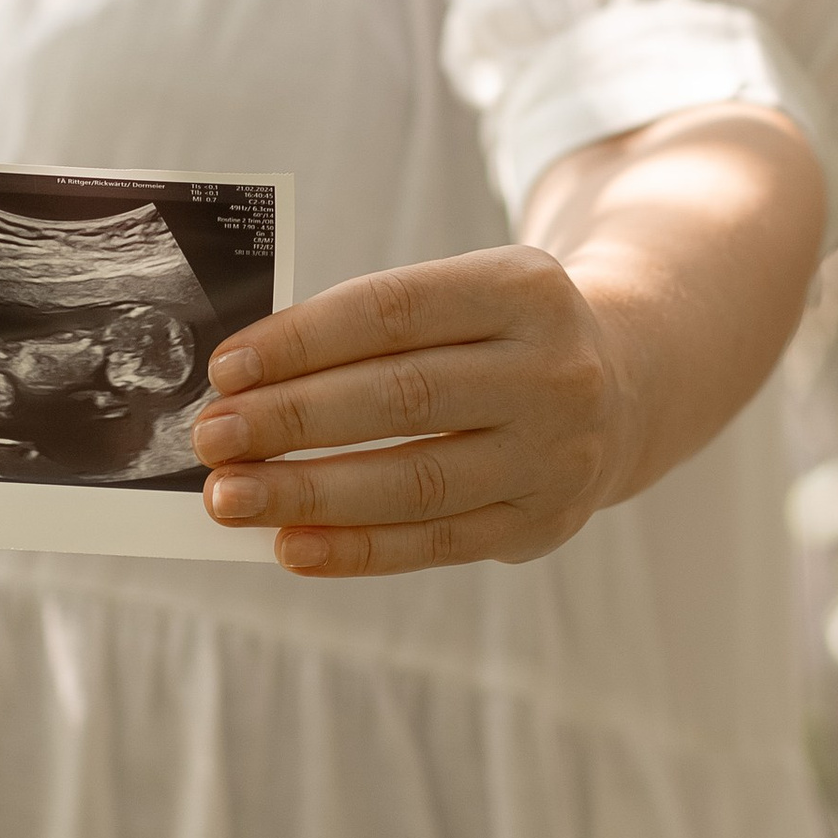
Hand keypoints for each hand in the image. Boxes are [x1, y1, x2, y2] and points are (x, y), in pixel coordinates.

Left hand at [191, 244, 629, 577]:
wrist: (626, 387)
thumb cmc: (497, 336)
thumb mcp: (463, 296)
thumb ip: (372, 331)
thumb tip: (248, 386)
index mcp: (523, 288)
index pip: (394, 311)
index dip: (303, 341)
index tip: (225, 369)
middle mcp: (553, 370)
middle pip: (403, 398)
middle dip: (293, 420)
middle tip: (211, 437)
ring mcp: (556, 454)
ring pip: (416, 480)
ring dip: (309, 492)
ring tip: (230, 497)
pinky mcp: (543, 523)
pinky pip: (434, 543)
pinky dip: (356, 549)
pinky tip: (290, 546)